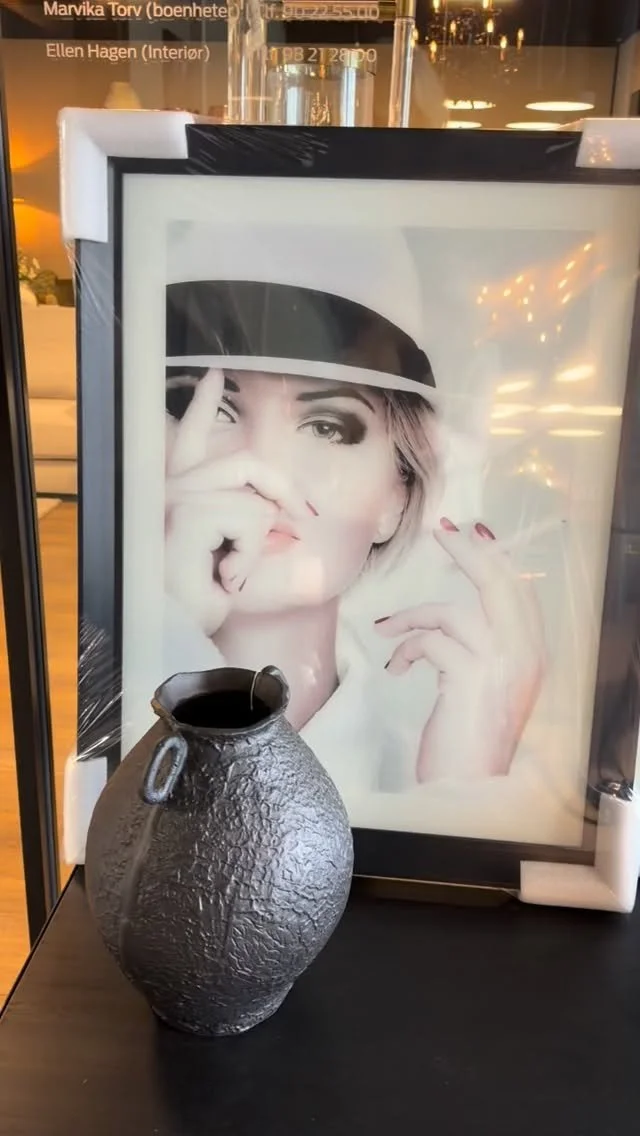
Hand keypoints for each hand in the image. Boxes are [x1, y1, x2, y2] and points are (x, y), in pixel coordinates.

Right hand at [165, 370, 305, 634]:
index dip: (202, 405)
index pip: (191, 441)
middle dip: (283, 493)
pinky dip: (251, 554)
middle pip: (247, 463)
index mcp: (181, 497)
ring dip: (259, 542)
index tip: (215, 374)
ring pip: (254, 498)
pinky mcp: (186, 515)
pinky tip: (225, 577)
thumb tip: (297, 528)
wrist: (181, 644)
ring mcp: (174, 501)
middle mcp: (171, 492)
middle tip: (301, 523)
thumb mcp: (250, 568)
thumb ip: (269, 539)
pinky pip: (250, 519)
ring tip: (233, 573)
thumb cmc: (204, 610)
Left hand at [375, 518, 545, 781]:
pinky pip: (430, 640)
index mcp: (532, 655)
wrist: (468, 786)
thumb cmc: (470, 741)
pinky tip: (395, 667)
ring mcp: (499, 664)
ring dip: (412, 617)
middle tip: (441, 530)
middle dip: (468, 551)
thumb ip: (482, 649)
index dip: (495, 558)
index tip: (471, 532)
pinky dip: (406, 647)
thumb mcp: (486, 688)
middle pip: (499, 582)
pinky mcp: (469, 677)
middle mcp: (524, 654)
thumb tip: (451, 616)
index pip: (519, 591)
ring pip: (454, 611)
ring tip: (387, 631)